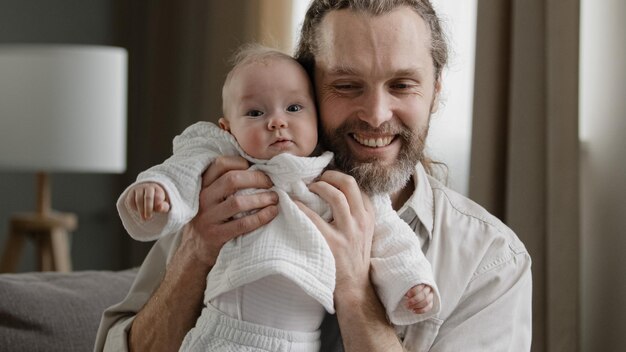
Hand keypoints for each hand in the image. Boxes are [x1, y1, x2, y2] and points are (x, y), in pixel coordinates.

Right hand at [127, 182, 169, 219]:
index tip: (158, 210)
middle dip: (148, 208)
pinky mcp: (131, 193)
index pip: (158, 196)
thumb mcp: (163, 204)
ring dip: (141, 210)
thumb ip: (164, 206)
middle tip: (149, 217)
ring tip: (144, 218)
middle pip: (148, 197)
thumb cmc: (157, 202)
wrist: (146, 195)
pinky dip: (134, 208)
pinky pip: (131, 201)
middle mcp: (148, 187)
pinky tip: (138, 212)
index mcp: (158, 189)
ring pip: (139, 200)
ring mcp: (139, 189)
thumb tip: (160, 207)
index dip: (158, 204)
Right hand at [182, 155, 278, 266]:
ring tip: (274, 198)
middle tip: (271, 183)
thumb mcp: (212, 196)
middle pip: (232, 180)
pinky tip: (272, 213)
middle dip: (257, 179)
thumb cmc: (212, 216)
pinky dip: (260, 217)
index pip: (220, 164)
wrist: (195, 247)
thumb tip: (258, 168)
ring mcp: (208, 217)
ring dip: (261, 198)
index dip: (241, 163)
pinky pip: (242, 224)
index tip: (256, 168)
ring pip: (238, 202)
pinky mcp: (216, 235)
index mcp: (203, 184)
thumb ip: (226, 182)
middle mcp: (203, 198)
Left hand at [296, 170, 375, 295]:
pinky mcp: (332, 243)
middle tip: (316, 179)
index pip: (357, 187)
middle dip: (330, 176)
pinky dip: (301, 207)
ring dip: (318, 187)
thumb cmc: (354, 257)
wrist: (354, 286)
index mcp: (369, 217)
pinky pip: (313, 217)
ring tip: (306, 189)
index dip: (339, 177)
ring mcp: (348, 232)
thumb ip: (357, 214)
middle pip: (348, 184)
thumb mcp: (364, 232)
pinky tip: (293, 204)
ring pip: (335, 195)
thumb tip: (337, 193)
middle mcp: (361, 221)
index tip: (327, 177)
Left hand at [405, 284, 433, 313]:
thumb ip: (407, 288)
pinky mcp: (431, 301)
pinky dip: (421, 310)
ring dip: (417, 306)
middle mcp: (428, 288)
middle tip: (407, 304)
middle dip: (414, 301)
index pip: (420, 287)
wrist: (413, 288)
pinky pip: (429, 307)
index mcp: (422, 281)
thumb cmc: (409, 285)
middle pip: (424, 295)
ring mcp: (430, 295)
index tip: (407, 295)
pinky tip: (414, 311)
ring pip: (426, 302)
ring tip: (408, 307)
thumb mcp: (406, 284)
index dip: (413, 292)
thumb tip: (406, 295)